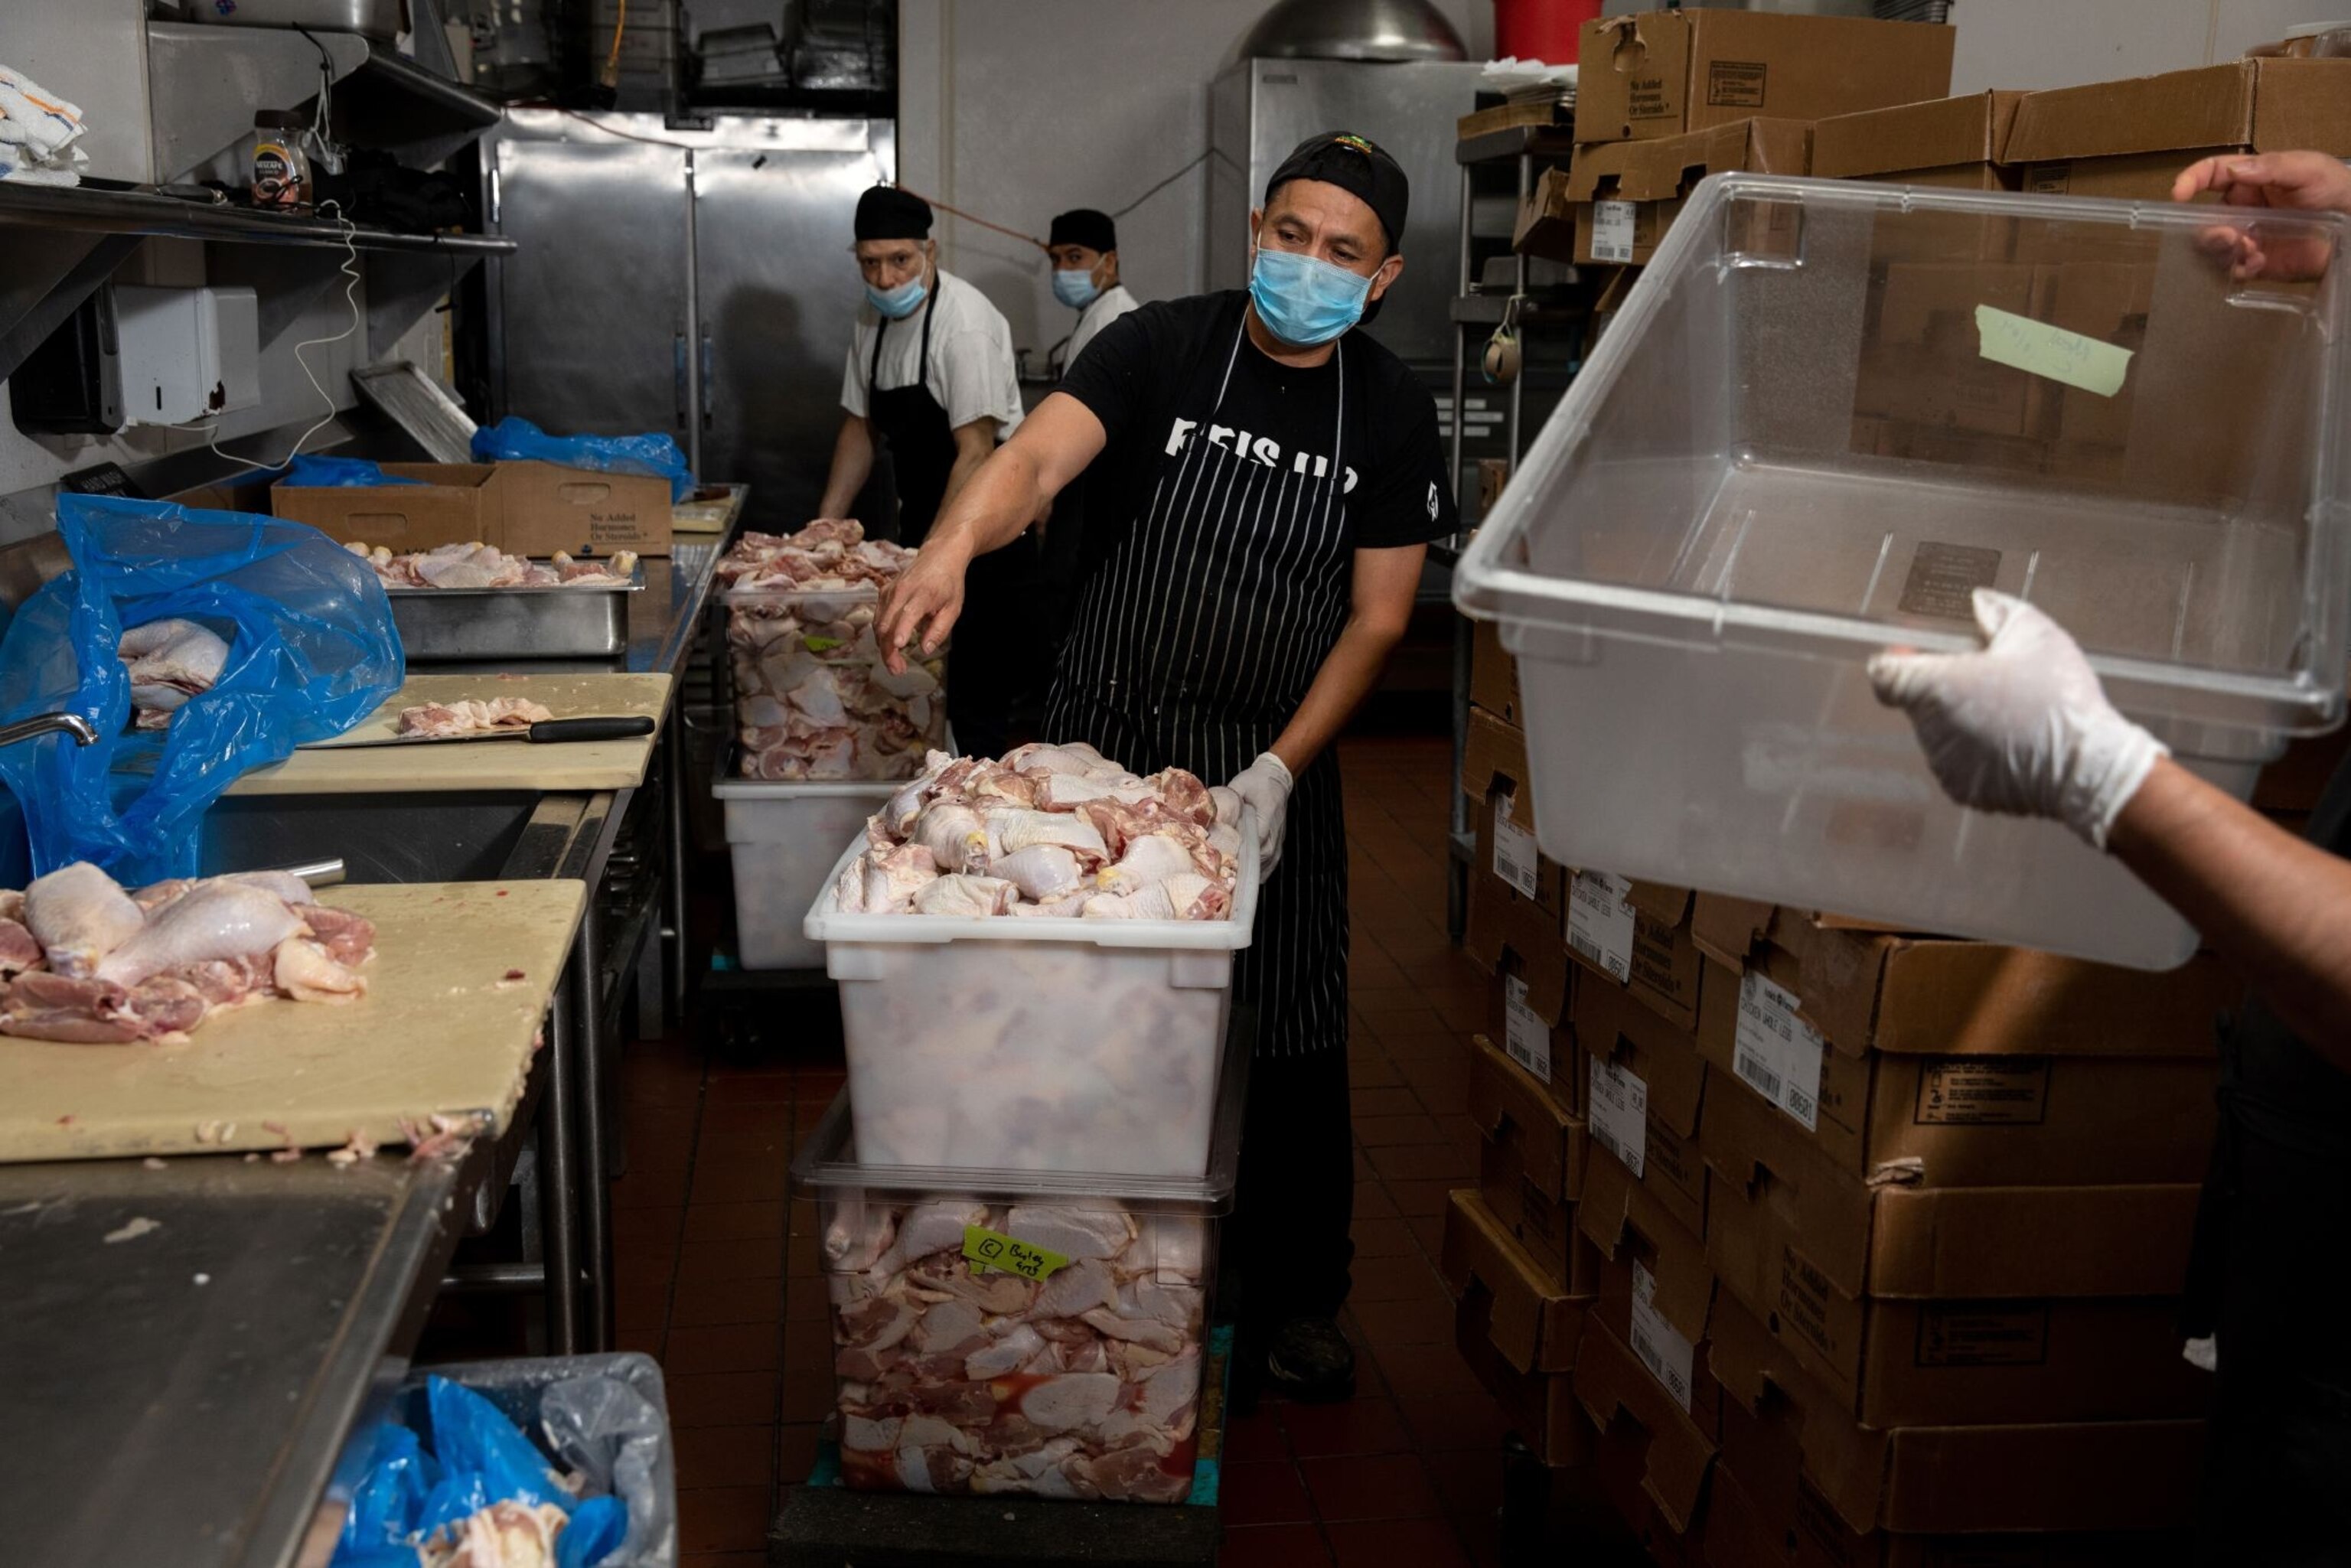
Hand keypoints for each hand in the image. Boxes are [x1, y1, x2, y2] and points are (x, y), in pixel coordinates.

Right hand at [875, 536, 970, 675]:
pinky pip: (878, 617)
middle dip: (889, 651)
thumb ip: (940, 629)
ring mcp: (890, 591)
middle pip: (887, 624)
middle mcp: (901, 591)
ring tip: (896, 664)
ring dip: (883, 646)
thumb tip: (925, 649)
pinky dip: (882, 634)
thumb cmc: (948, 583)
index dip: (901, 630)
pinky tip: (892, 645)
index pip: (908, 613)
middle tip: (898, 670)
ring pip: (879, 623)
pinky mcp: (884, 592)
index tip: (898, 646)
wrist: (939, 555)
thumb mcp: (954, 608)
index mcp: (922, 594)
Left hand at [1228, 752, 1293, 874]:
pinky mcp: (1278, 844)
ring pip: (1266, 863)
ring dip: (1250, 872)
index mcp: (1266, 816)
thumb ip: (1229, 799)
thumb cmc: (1257, 781)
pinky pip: (1270, 864)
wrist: (1276, 779)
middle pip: (1260, 857)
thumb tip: (1213, 813)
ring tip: (1232, 881)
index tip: (1224, 862)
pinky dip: (1259, 872)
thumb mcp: (1240, 785)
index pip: (1254, 840)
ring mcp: (1278, 840)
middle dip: (1242, 866)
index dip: (1239, 853)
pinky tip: (1245, 879)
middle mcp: (1274, 832)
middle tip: (1223, 875)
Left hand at [1867, 589, 2166, 849]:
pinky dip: (1978, 751)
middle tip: (1989, 678)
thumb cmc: (2059, 698)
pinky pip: (1959, 762)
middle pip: (1918, 701)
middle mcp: (1930, 729)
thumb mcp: (2034, 632)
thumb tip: (1978, 601)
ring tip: (2011, 711)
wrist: (2088, 765)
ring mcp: (1944, 763)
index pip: (1884, 675)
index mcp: (1935, 687)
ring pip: (1940, 732)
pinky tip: (2014, 740)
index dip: (1897, 661)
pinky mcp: (1963, 789)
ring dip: (1963, 720)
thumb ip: (1996, 610)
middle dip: (1945, 687)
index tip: (1916, 654)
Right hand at [2174, 151, 2350, 281]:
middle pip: (2203, 219)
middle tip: (2231, 238)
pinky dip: (2237, 269)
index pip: (2210, 175)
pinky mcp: (2254, 263)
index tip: (2179, 195)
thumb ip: (2272, 167)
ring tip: (2250, 253)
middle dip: (2209, 231)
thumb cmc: (2337, 189)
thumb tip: (2231, 169)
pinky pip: (2229, 270)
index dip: (2190, 181)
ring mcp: (2246, 237)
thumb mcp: (2310, 169)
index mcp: (2250, 181)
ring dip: (2222, 253)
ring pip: (2211, 248)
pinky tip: (2258, 264)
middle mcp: (2242, 209)